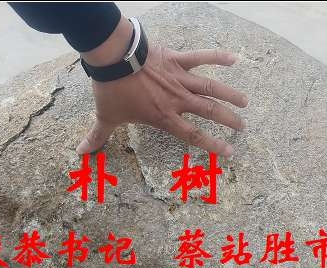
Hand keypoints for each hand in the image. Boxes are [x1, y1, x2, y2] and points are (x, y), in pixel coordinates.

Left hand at [77, 29, 247, 157]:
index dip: (213, 145)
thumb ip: (98, 136)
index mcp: (164, 116)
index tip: (230, 152)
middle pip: (209, 111)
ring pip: (211, 87)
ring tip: (245, 102)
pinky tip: (233, 59)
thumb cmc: (111, 90)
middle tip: (242, 127)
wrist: (113, 59)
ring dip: (229, 94)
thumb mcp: (105, 117)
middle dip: (228, 120)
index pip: (193, 135)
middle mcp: (177, 100)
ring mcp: (179, 78)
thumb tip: (81, 153)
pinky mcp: (176, 59)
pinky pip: (200, 57)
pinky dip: (217, 56)